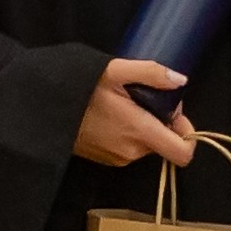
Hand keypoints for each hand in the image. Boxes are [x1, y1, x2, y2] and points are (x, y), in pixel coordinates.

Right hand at [76, 58, 197, 168]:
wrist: (43, 107)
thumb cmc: (79, 87)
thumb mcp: (115, 70)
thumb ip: (151, 74)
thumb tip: (181, 80)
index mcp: (139, 132)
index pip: (183, 153)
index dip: (188, 133)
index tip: (175, 113)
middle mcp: (131, 152)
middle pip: (164, 143)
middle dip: (161, 121)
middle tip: (142, 97)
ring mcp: (117, 159)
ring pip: (146, 144)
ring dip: (143, 126)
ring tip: (122, 103)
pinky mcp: (105, 160)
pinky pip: (129, 148)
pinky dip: (128, 133)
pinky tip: (111, 114)